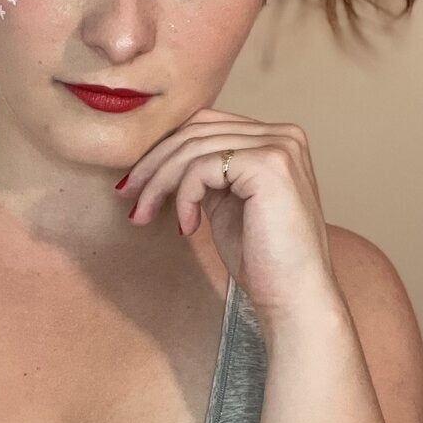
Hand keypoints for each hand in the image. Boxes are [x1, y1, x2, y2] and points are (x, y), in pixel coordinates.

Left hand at [116, 107, 343, 329]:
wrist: (294, 297)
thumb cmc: (264, 260)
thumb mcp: (227, 205)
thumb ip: (208, 176)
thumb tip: (164, 161)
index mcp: (276, 140)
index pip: (206, 125)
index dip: (165, 150)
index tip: (136, 184)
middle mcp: (283, 135)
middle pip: (196, 130)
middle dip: (153, 164)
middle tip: (128, 197)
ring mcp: (279, 146)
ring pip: (193, 148)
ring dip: (159, 183)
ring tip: (142, 215)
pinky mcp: (268, 165)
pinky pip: (202, 168)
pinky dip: (183, 197)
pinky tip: (187, 227)